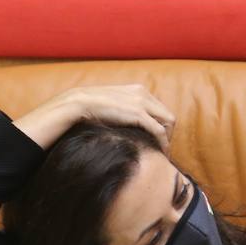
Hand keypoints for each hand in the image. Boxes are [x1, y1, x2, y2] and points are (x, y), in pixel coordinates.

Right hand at [13, 84, 175, 151]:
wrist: (77, 104)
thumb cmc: (88, 109)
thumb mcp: (109, 107)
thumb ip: (120, 111)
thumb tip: (122, 125)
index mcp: (137, 90)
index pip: (158, 108)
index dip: (161, 125)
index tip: (157, 140)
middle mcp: (143, 93)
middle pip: (167, 115)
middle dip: (168, 133)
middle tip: (162, 150)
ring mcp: (142, 102)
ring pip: (168, 122)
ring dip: (168, 139)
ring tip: (162, 154)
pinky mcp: (139, 114)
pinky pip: (159, 131)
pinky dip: (163, 143)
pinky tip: (159, 154)